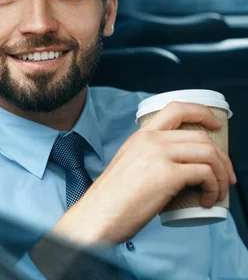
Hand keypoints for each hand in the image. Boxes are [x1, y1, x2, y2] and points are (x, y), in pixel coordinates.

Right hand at [50, 101, 235, 245]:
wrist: (98, 214)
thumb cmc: (112, 199)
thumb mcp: (128, 166)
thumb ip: (148, 158)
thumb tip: (176, 167)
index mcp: (140, 136)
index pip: (176, 109)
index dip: (202, 113)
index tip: (216, 125)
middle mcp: (149, 140)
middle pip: (200, 136)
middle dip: (222, 157)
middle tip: (225, 176)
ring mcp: (158, 155)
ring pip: (208, 153)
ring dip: (221, 174)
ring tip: (218, 191)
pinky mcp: (166, 175)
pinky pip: (205, 174)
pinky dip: (214, 188)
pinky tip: (208, 200)